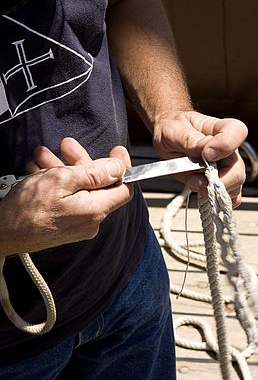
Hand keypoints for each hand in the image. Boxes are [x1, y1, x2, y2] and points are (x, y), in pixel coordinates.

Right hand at [0, 138, 131, 255]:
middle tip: (66, 146)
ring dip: (62, 170)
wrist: (2, 233)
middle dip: (80, 162)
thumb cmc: (28, 209)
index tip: (115, 152)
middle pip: (97, 185)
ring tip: (42, 156)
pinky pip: (68, 200)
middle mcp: (91, 220)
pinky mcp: (64, 226)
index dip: (122, 167)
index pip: (124, 188)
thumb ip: (95, 173)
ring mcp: (77, 225)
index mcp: (96, 210)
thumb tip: (119, 167)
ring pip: (78, 189)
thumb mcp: (62, 180)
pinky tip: (38, 173)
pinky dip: (56, 184)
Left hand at [153, 111, 247, 206]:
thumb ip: (189, 140)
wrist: (170, 138)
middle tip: (195, 180)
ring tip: (193, 182)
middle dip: (217, 181)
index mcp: (221, 129)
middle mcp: (230, 150)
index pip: (238, 132)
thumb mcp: (174, 131)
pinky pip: (230, 198)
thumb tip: (205, 155)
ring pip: (235, 188)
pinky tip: (201, 191)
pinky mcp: (224, 183)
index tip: (206, 154)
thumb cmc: (174, 130)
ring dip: (213, 192)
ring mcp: (229, 168)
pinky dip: (216, 201)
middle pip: (237, 171)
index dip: (225, 145)